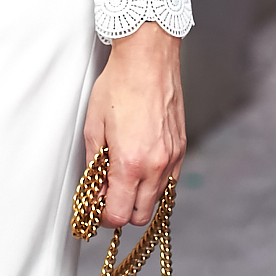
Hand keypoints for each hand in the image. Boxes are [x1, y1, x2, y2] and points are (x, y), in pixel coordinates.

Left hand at [83, 22, 185, 229]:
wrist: (148, 59)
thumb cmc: (119, 85)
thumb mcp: (93, 127)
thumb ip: (94, 167)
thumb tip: (96, 192)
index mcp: (130, 163)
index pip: (119, 215)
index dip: (104, 217)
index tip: (95, 208)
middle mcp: (156, 165)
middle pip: (140, 216)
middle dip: (122, 211)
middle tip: (107, 194)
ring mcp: (172, 158)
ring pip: (157, 201)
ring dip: (139, 197)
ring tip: (123, 176)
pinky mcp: (181, 149)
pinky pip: (170, 182)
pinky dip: (154, 183)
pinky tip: (140, 166)